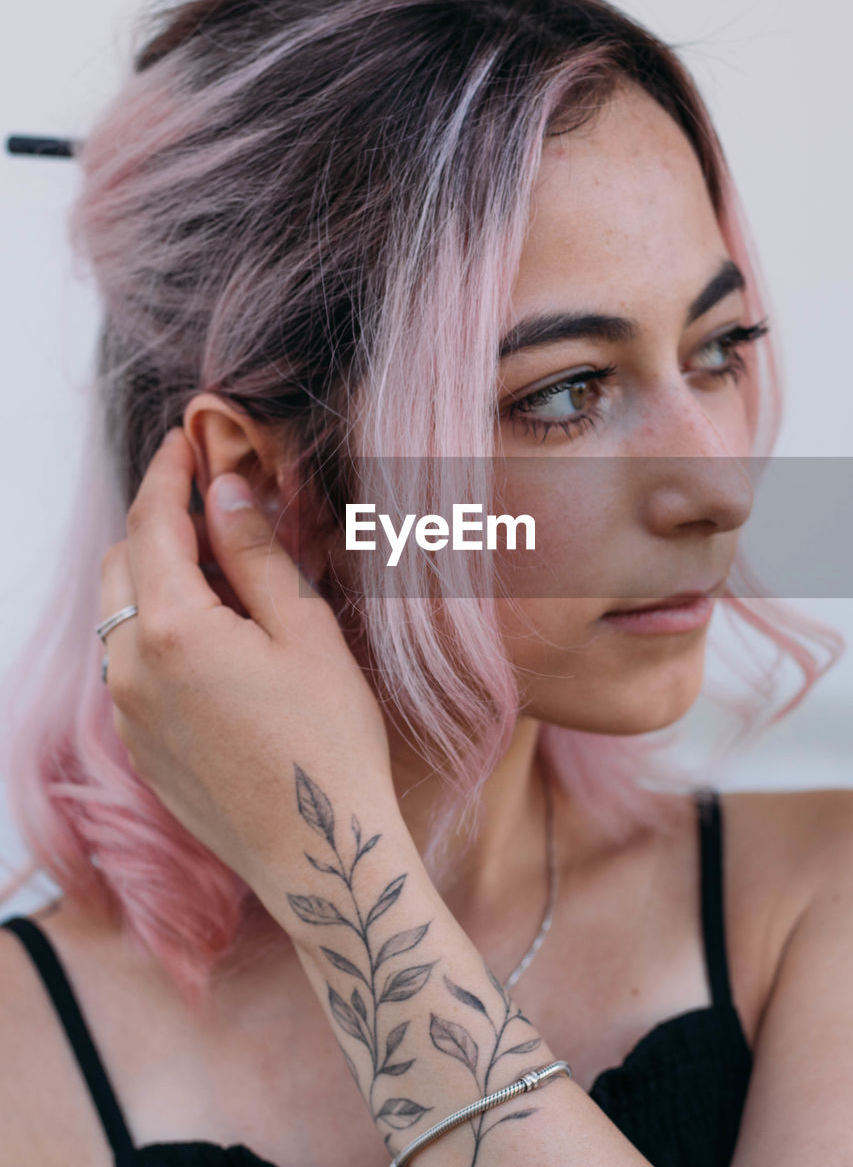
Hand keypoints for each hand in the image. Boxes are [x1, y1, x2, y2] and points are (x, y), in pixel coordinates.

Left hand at [98, 426, 391, 889]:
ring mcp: (127, 713)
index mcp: (172, 629)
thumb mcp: (306, 632)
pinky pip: (128, 664)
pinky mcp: (139, 746)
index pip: (150, 522)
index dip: (167, 472)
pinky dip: (156, 630)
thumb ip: (255, 553)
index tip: (186, 440)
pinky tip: (216, 642)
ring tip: (226, 579)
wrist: (318, 855)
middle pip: (122, 564)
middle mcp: (129, 669)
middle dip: (159, 524)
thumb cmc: (328, 741)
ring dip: (157, 579)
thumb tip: (225, 490)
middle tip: (220, 512)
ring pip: (120, 616)